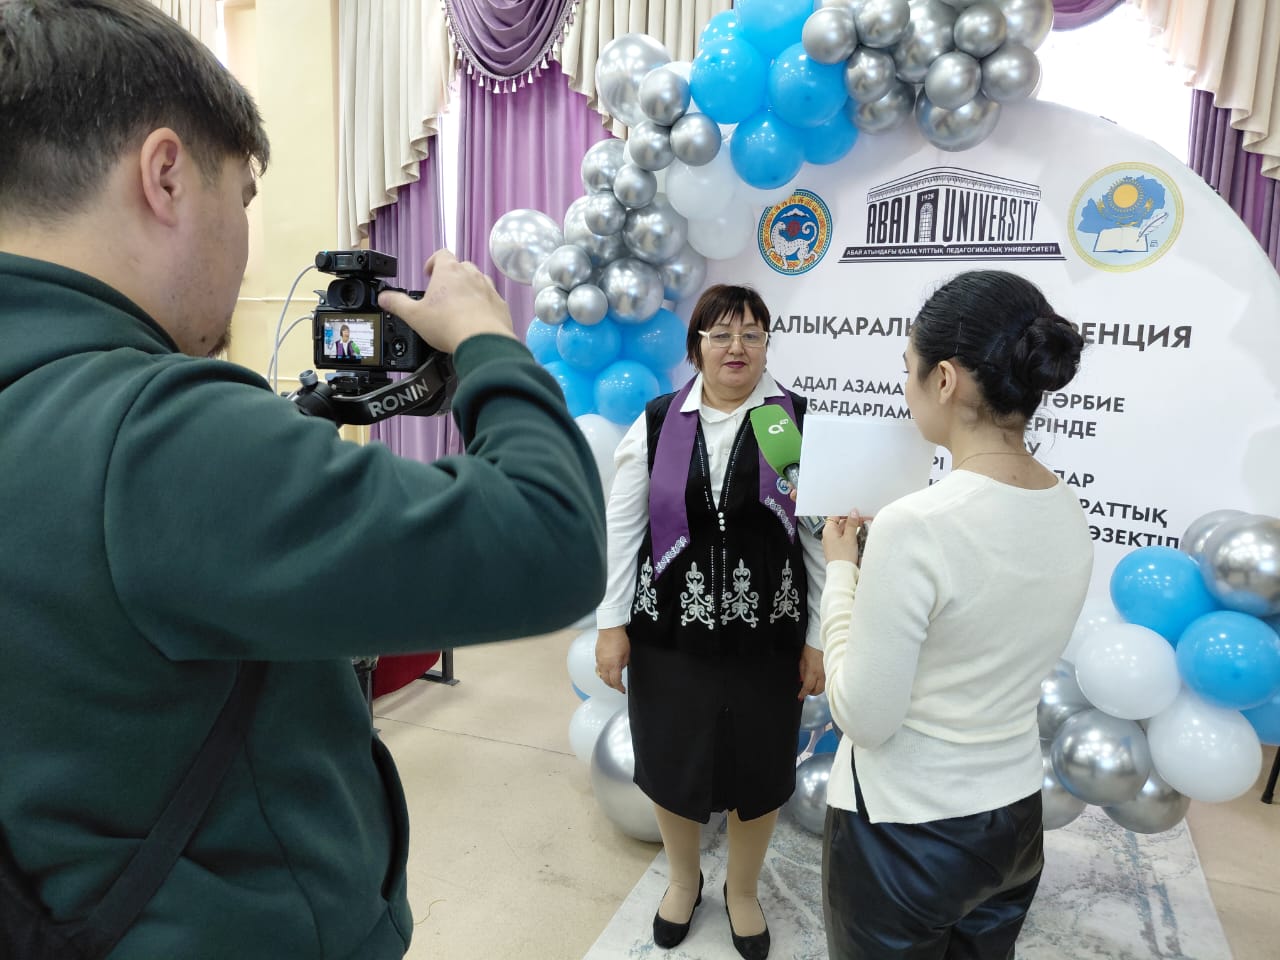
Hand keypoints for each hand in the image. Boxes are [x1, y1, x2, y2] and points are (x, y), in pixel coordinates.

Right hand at [377, 250, 515, 353]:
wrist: (482, 341)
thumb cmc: (449, 325)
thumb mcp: (414, 315)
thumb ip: (397, 304)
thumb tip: (384, 297)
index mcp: (449, 271)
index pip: (441, 254)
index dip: (433, 261)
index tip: (428, 273)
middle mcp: (471, 275)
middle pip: (461, 266)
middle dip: (451, 277)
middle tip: (443, 293)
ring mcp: (488, 288)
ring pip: (478, 281)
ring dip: (469, 289)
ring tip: (459, 305)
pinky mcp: (500, 304)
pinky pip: (492, 299)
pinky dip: (484, 304)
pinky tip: (476, 318)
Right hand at [595, 625, 629, 694]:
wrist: (610, 629)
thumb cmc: (619, 639)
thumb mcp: (627, 654)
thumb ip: (624, 664)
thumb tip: (621, 669)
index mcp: (613, 665)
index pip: (615, 682)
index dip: (619, 688)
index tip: (622, 690)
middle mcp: (604, 665)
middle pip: (607, 681)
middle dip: (613, 686)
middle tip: (618, 687)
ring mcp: (599, 661)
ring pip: (601, 676)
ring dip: (606, 680)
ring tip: (612, 681)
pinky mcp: (596, 656)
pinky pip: (598, 668)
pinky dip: (602, 672)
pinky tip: (606, 671)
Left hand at [798, 644, 824, 698]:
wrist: (821, 641)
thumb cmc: (811, 649)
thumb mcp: (802, 660)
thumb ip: (802, 672)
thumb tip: (801, 681)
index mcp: (812, 671)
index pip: (807, 687)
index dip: (803, 693)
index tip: (800, 697)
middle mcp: (822, 674)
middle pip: (817, 690)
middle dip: (811, 692)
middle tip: (806, 690)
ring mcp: (828, 673)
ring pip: (823, 687)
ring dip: (817, 688)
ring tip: (812, 685)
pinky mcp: (831, 671)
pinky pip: (827, 681)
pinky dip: (822, 683)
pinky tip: (819, 680)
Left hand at [823, 511, 868, 564]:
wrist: (842, 573)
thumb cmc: (844, 556)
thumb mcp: (850, 537)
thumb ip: (852, 523)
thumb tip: (853, 512)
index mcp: (829, 530)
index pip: (835, 515)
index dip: (846, 512)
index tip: (856, 511)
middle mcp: (829, 535)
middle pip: (841, 523)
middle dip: (852, 520)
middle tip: (864, 518)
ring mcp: (833, 542)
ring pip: (844, 531)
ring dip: (853, 528)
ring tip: (864, 526)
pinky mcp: (838, 548)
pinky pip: (844, 538)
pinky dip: (852, 535)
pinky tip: (860, 535)